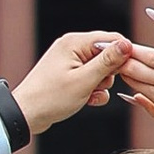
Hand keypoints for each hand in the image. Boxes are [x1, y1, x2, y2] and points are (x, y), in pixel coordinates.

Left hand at [11, 30, 132, 136]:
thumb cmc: (50, 98)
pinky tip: (87, 100)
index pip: (111, 39)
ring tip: (88, 95)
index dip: (123, 55)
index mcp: (75, 42)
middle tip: (97, 86)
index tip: (126, 73)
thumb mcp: (84, 81)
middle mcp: (72, 47)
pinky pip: (90, 78)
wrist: (26, 114)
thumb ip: (107, 62)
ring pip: (100, 69)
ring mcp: (70, 60)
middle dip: (108, 74)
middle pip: (107, 54)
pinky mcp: (69, 74)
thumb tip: (127, 44)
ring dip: (100, 85)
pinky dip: (92, 90)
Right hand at [114, 13, 153, 139]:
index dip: (119, 71)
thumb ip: (150, 108)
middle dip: (120, 58)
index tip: (108, 62)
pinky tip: (151, 14)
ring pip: (152, 55)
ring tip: (121, 41)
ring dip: (133, 47)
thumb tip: (128, 96)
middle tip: (105, 47)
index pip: (132, 81)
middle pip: (137, 68)